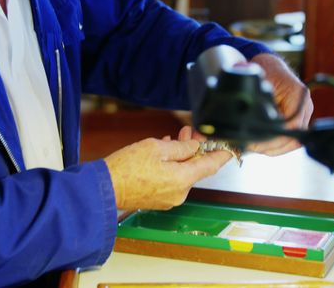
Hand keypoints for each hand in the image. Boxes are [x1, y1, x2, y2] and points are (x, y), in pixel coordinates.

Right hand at [105, 127, 230, 210]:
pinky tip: (162, 154)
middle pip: (195, 168)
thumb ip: (180, 147)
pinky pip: (171, 181)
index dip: (221, 155)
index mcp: (183, 179)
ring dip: (180, 157)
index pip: (210, 166)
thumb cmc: (127, 168)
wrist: (104, 190)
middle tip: (188, 132)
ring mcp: (169, 199)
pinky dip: (170, 167)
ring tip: (171, 139)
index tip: (229, 147)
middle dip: (193, 149)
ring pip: (182, 174)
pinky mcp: (158, 200)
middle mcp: (180, 193)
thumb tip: (194, 147)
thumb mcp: (156, 148)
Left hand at [248, 53, 313, 155]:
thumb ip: (254, 99)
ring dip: (274, 148)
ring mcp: (303, 113)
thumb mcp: (256, 81)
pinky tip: (261, 144)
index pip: (291, 126)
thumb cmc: (263, 69)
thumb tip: (245, 114)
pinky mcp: (297, 118)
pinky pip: (289, 136)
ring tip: (254, 148)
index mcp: (297, 94)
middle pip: (293, 138)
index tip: (256, 144)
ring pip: (293, 141)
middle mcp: (304, 105)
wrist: (270, 64)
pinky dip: (276, 143)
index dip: (273, 139)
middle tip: (251, 148)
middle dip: (272, 147)